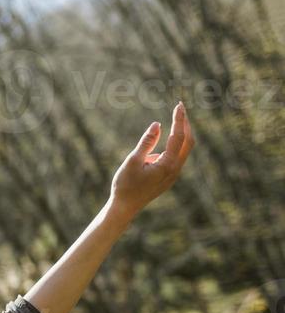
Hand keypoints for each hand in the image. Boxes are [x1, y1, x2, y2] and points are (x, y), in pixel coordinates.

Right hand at [109, 101, 194, 220]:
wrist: (125, 207)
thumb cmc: (125, 185)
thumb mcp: (132, 161)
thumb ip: (146, 142)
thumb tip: (157, 124)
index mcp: (167, 164)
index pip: (178, 136)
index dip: (179, 119)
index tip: (179, 105)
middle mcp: (175, 169)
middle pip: (188, 141)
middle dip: (185, 124)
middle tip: (180, 108)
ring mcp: (174, 174)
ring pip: (184, 149)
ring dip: (182, 134)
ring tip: (176, 119)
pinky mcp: (169, 177)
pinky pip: (177, 157)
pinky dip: (176, 144)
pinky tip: (167, 140)